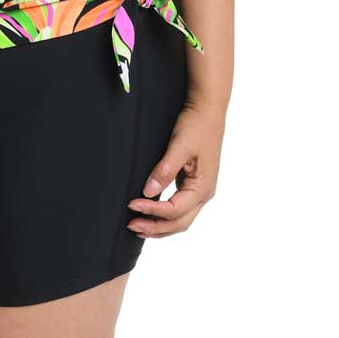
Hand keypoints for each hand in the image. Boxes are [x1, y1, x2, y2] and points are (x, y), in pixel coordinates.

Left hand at [126, 96, 225, 236]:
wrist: (208, 109)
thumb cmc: (196, 125)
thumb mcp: (180, 146)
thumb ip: (165, 170)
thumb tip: (148, 192)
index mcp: (203, 187)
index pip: (174, 210)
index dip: (152, 211)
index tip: (132, 204)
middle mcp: (204, 193)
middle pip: (179, 222)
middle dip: (155, 227)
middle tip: (130, 225)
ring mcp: (200, 190)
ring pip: (181, 219)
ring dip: (160, 225)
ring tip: (137, 225)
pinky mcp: (194, 184)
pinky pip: (180, 208)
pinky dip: (165, 215)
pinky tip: (151, 213)